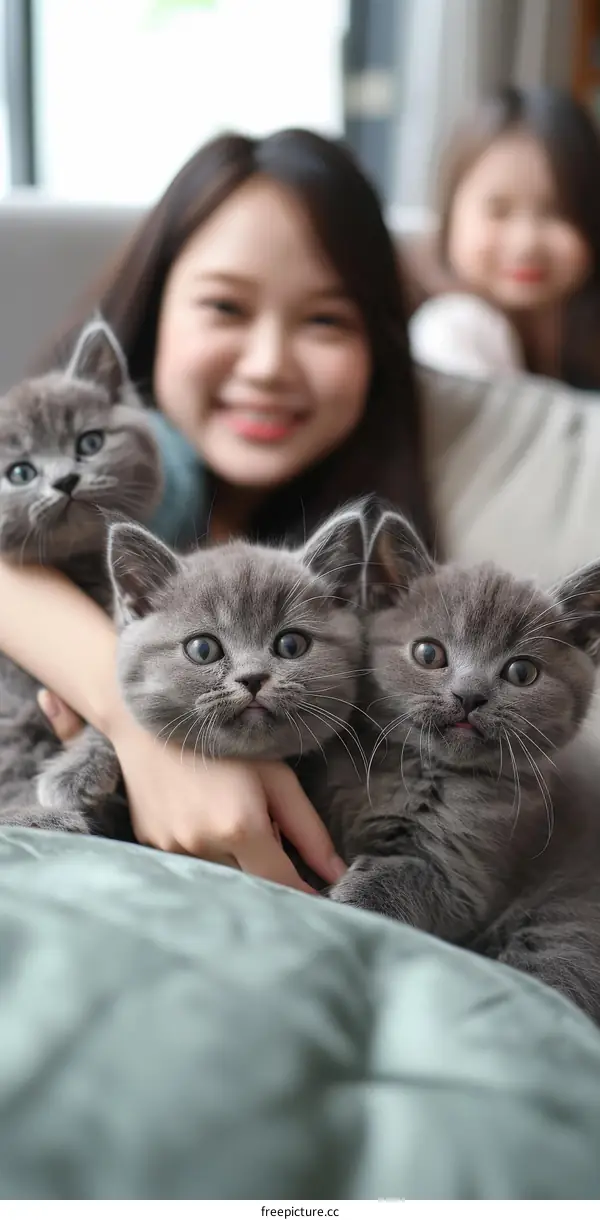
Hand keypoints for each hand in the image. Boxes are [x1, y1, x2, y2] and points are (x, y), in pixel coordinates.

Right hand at [38, 690, 344, 891]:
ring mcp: (170, 847)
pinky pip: (187, 861)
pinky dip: (202, 848)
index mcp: (239, 827)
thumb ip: (309, 831)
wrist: (149, 715)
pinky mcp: (149, 843)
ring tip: (227, 812)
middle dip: (263, 866)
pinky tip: (198, 811)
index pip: (279, 883)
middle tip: (264, 828)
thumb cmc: (225, 737)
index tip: (317, 898)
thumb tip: (336, 874)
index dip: (300, 893)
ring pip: (217, 872)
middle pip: (247, 880)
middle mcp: (202, 844)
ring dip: (231, 857)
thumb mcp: (277, 776)